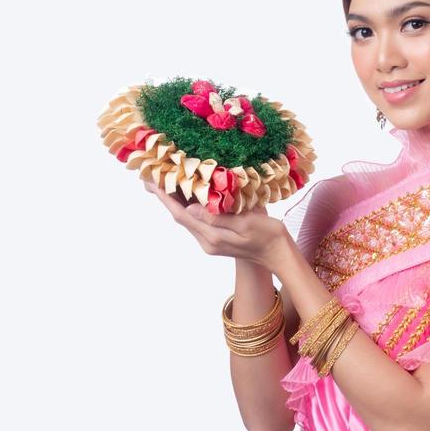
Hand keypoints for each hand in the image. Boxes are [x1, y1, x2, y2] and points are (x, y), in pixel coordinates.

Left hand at [141, 179, 289, 271]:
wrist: (278, 255)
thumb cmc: (269, 237)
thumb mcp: (246, 224)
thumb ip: (218, 218)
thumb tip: (190, 209)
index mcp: (213, 238)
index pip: (183, 215)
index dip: (166, 197)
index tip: (152, 181)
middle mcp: (207, 241)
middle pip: (180, 217)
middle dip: (165, 197)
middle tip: (151, 176)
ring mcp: (211, 241)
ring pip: (187, 218)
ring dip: (175, 200)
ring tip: (164, 181)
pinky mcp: (216, 238)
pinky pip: (197, 220)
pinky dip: (188, 205)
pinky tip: (187, 193)